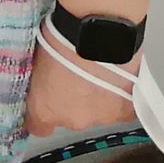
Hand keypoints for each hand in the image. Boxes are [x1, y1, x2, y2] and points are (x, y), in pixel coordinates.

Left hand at [24, 32, 138, 135]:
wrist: (96, 35)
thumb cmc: (61, 40)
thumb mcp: (37, 62)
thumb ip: (42, 82)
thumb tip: (45, 81)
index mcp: (44, 111)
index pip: (39, 127)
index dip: (45, 114)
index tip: (48, 104)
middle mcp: (72, 121)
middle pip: (72, 118)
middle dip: (74, 101)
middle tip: (77, 77)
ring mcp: (100, 118)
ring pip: (99, 113)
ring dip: (98, 98)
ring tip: (100, 74)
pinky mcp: (125, 111)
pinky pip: (122, 109)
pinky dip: (120, 98)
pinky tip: (118, 80)